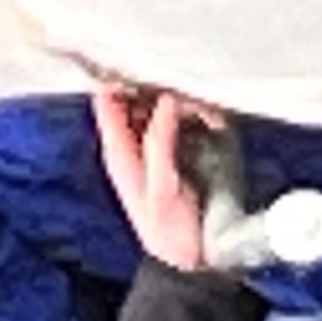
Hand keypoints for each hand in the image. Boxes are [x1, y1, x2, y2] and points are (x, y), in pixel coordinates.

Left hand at [88, 83, 234, 269]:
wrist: (190, 259)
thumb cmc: (169, 231)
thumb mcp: (162, 188)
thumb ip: (160, 143)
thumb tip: (166, 101)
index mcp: (118, 151)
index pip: (107, 100)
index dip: (119, 77)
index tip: (141, 61)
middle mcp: (134, 142)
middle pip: (138, 94)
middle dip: (161, 85)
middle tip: (187, 87)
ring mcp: (157, 143)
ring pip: (164, 101)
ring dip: (186, 99)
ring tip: (207, 113)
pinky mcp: (180, 147)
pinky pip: (185, 116)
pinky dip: (200, 112)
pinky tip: (214, 121)